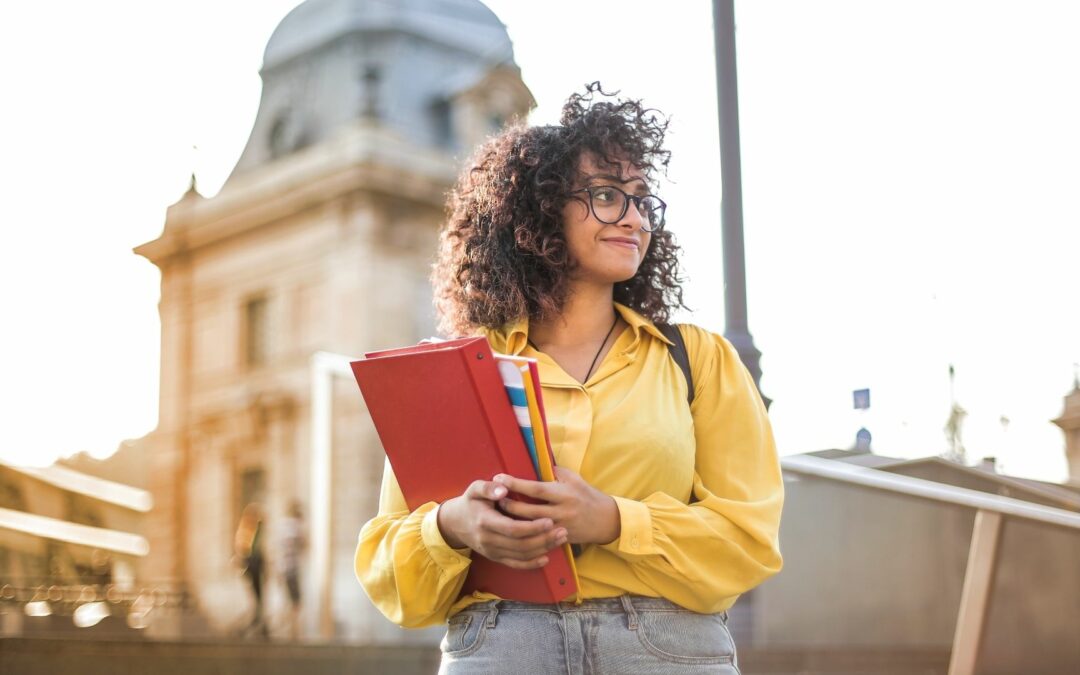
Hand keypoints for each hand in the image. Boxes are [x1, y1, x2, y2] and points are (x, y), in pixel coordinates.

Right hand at [437, 479, 567, 569]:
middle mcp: (488, 540)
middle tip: (562, 531)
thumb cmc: (470, 502)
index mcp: (485, 521)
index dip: (532, 527)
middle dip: (544, 539)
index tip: (549, 521)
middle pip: (520, 544)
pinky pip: (515, 564)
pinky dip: (531, 564)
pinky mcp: (495, 557)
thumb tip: (503, 489)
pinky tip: (546, 557)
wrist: (455, 523)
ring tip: (560, 539)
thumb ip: (488, 487)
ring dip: (543, 549)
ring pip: (521, 555)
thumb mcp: (474, 489)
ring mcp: (492, 551)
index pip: (512, 529)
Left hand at [494, 467, 619, 545]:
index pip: (535, 489)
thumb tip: (534, 463)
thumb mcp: (574, 479)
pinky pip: (538, 538)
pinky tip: (511, 530)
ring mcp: (560, 527)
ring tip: (498, 513)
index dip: (516, 484)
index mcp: (564, 493)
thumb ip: (554, 472)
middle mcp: (561, 511)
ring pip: (530, 527)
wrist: (606, 520)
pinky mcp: (559, 539)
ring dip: (513, 520)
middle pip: (529, 510)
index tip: (499, 478)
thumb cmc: (587, 495)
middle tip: (493, 498)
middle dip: (509, 504)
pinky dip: (524, 534)